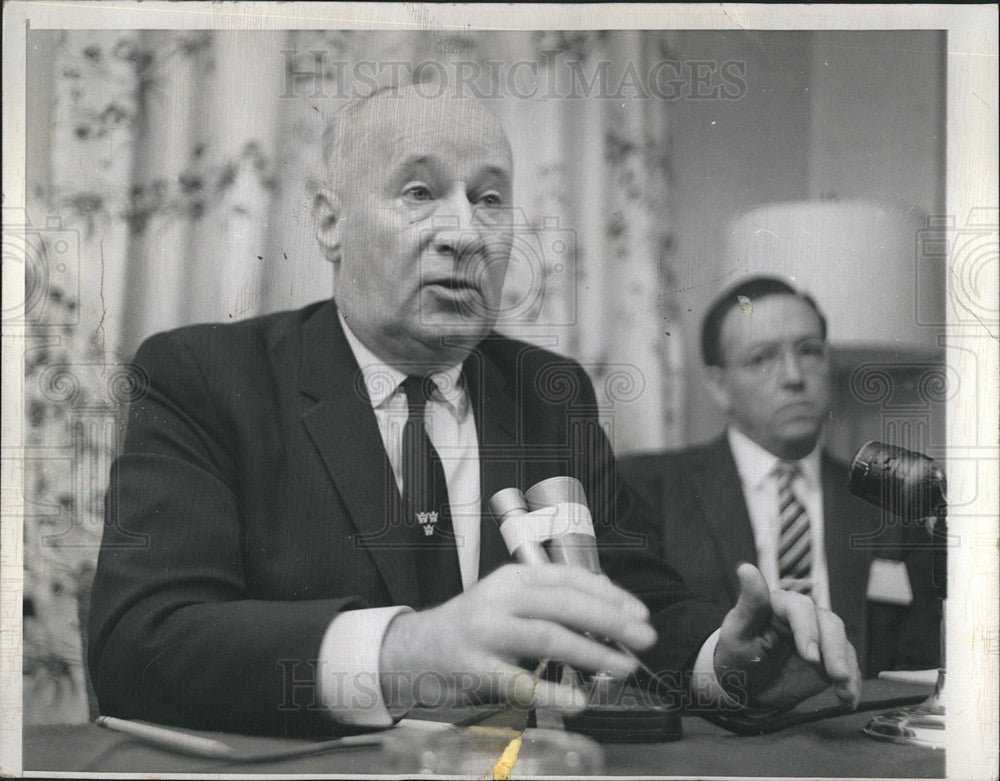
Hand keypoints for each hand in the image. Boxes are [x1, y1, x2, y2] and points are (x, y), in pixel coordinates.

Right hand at [378, 563, 656, 712]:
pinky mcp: (475, 670)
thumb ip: (551, 602)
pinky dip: (553, 692)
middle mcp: (500, 599)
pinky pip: (520, 683)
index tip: (640, 614)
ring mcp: (486, 634)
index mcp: (513, 579)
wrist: (414, 650)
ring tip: (624, 667)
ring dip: (592, 652)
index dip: (610, 594)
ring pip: (547, 637)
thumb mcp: (509, 601)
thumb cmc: (474, 627)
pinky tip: (580, 700)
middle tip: (645, 638)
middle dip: (611, 620)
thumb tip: (612, 609)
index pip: (570, 578)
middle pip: (564, 604)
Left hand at [714, 564, 860, 710]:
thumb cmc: (737, 653)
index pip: (800, 608)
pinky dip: (852, 682)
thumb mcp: (737, 632)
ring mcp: (818, 638)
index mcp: (780, 604)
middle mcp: (803, 617)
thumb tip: (746, 569)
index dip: (808, 630)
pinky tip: (849, 698)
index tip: (810, 656)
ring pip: (841, 643)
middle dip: (834, 651)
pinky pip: (847, 665)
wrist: (744, 683)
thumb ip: (748, 604)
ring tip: (844, 691)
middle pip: (829, 623)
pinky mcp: (828, 659)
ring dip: (847, 667)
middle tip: (836, 676)